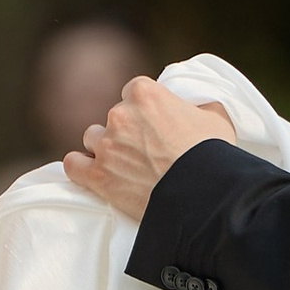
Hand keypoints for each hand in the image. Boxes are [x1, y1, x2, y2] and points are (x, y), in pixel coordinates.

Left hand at [61, 78, 235, 222]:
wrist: (202, 196)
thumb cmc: (213, 155)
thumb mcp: (216, 116)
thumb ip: (198, 104)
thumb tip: (193, 105)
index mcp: (144, 94)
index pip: (133, 92)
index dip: (143, 110)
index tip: (153, 126)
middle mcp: (119, 115)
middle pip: (114, 117)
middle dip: (126, 132)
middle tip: (145, 152)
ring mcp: (106, 146)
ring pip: (92, 139)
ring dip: (105, 149)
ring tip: (124, 166)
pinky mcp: (98, 176)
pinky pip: (73, 165)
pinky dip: (80, 168)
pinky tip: (90, 172)